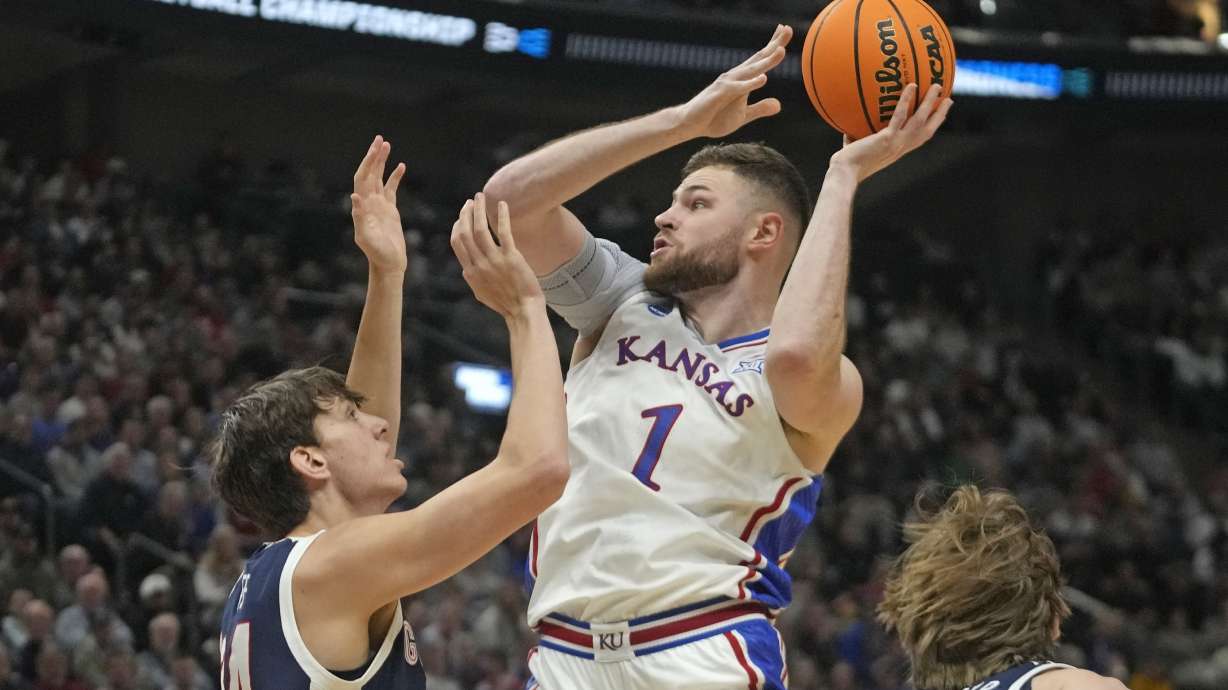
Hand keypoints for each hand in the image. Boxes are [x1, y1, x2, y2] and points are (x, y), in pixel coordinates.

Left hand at [351, 135, 407, 272]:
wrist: (389, 263)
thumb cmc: (377, 254)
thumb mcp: (366, 237)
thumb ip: (360, 218)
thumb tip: (355, 197)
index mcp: (362, 206)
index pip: (362, 178)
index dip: (367, 162)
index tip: (374, 149)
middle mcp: (368, 202)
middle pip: (370, 173)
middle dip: (374, 156)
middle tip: (380, 139)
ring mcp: (379, 205)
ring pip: (379, 177)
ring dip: (382, 162)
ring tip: (387, 145)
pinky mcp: (390, 210)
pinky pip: (391, 188)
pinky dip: (395, 176)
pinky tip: (401, 166)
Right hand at [450, 193, 543, 318]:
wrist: (523, 311)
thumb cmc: (505, 302)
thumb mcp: (481, 292)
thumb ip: (472, 277)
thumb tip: (466, 268)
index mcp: (470, 272)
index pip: (457, 242)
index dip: (457, 226)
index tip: (462, 217)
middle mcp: (479, 264)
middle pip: (465, 233)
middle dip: (465, 214)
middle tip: (470, 202)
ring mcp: (494, 261)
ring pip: (479, 229)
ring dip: (478, 210)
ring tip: (480, 197)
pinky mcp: (511, 258)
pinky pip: (503, 232)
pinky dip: (501, 216)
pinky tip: (502, 204)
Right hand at [676, 24, 792, 138]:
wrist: (689, 124)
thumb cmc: (714, 118)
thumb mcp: (742, 116)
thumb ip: (759, 109)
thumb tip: (779, 105)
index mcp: (741, 80)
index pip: (760, 60)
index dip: (773, 45)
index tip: (787, 30)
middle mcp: (735, 77)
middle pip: (758, 58)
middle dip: (773, 44)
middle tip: (788, 29)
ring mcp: (727, 84)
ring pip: (750, 71)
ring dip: (766, 61)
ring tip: (781, 51)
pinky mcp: (720, 95)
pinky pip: (737, 89)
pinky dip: (750, 83)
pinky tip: (763, 78)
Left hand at [830, 83, 952, 181]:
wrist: (844, 174)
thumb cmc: (846, 165)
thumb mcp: (855, 150)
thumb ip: (856, 138)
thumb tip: (849, 128)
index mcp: (897, 151)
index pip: (919, 139)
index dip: (931, 127)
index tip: (939, 115)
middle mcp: (901, 148)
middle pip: (928, 130)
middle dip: (939, 115)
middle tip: (948, 99)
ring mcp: (897, 143)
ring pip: (920, 120)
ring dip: (930, 102)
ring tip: (937, 86)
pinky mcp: (888, 139)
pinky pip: (900, 116)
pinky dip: (906, 100)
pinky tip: (911, 86)